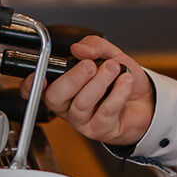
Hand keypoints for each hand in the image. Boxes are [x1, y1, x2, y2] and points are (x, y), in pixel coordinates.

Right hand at [32, 36, 153, 146]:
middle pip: (55, 97)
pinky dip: (117, 93)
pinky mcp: (99, 130)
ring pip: (81, 104)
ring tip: (114, 68)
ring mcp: (81, 120)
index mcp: (62, 86)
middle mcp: (67, 105)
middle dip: (73, 78)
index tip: (42, 76)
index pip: (34, 90)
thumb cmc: (120, 79)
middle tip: (90, 65)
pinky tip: (125, 81)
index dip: (31, 85)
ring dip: (99, 82)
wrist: (146, 99)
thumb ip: (94, 46)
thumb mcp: (109, 54)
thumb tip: (79, 47)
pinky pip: (104, 112)